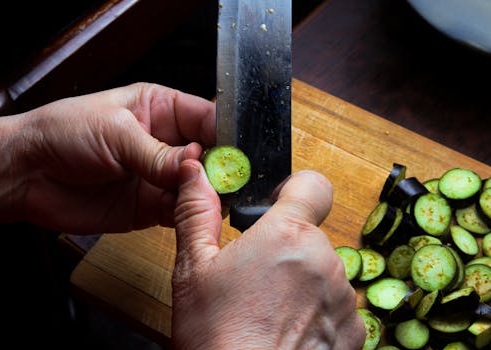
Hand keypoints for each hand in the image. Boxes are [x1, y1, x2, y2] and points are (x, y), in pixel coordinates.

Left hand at [0, 83, 214, 232]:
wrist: (27, 174)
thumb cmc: (63, 134)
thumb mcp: (116, 133)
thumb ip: (157, 153)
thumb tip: (197, 165)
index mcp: (160, 108)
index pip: (207, 118)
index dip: (226, 134)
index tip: (239, 152)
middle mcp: (165, 142)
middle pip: (210, 154)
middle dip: (223, 167)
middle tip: (233, 180)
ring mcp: (159, 175)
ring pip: (199, 185)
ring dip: (208, 193)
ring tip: (216, 198)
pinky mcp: (151, 206)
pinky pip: (180, 210)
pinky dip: (191, 214)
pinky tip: (196, 213)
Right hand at [172, 160, 364, 348]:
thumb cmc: (216, 335)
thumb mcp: (193, 268)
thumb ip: (197, 212)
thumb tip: (192, 172)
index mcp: (286, 235)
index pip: (313, 185)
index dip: (296, 190)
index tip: (279, 206)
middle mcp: (324, 260)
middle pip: (311, 235)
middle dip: (287, 248)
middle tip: (255, 278)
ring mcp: (344, 298)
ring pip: (323, 272)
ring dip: (303, 282)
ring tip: (269, 310)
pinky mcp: (354, 331)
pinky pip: (337, 306)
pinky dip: (317, 312)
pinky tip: (288, 331)